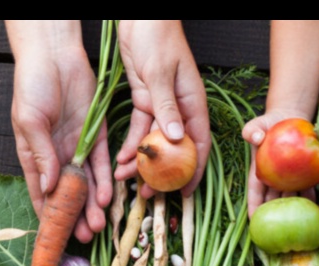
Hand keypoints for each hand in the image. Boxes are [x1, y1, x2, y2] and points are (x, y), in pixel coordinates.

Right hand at [10, 33, 112, 241]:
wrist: (54, 55)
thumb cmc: (32, 84)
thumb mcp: (30, 121)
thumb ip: (41, 155)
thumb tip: (47, 187)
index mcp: (33, 155)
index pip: (40, 194)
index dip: (47, 216)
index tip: (53, 237)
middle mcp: (55, 156)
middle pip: (66, 195)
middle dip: (75, 217)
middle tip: (84, 236)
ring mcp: (75, 147)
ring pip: (86, 184)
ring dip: (92, 205)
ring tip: (98, 225)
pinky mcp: (94, 136)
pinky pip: (101, 163)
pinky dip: (104, 181)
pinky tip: (107, 198)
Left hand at [116, 20, 209, 197]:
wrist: (143, 16)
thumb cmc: (158, 37)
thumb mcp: (160, 72)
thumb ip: (166, 106)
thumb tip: (175, 139)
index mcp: (192, 104)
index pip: (198, 145)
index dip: (194, 171)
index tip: (185, 193)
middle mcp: (180, 110)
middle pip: (175, 150)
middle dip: (163, 174)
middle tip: (150, 194)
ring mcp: (162, 107)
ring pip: (154, 143)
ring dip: (142, 162)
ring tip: (126, 180)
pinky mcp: (145, 101)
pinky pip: (140, 129)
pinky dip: (131, 144)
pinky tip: (120, 159)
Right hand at [242, 109, 318, 216]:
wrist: (289, 118)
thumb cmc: (269, 123)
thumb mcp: (257, 125)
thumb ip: (252, 131)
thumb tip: (256, 138)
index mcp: (260, 174)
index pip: (255, 194)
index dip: (254, 208)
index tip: (255, 222)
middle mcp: (275, 181)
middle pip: (274, 202)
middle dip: (276, 217)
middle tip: (279, 230)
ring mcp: (290, 180)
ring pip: (291, 199)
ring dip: (294, 211)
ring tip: (299, 224)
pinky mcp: (304, 175)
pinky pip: (307, 189)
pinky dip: (311, 199)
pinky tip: (317, 208)